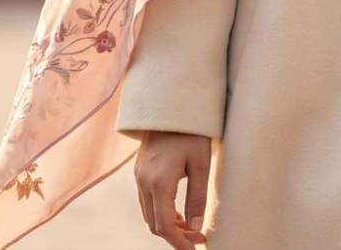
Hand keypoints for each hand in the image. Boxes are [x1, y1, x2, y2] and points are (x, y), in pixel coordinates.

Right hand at [133, 131, 212, 248]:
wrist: (170, 105)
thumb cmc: (191, 132)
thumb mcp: (202, 163)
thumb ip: (198, 197)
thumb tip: (195, 228)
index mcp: (159, 182)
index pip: (164, 226)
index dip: (179, 243)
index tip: (195, 249)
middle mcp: (143, 182)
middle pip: (154, 224)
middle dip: (175, 236)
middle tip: (199, 237)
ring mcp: (138, 177)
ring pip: (149, 214)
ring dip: (168, 225)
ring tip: (191, 227)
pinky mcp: (139, 172)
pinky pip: (147, 202)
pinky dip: (161, 213)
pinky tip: (179, 212)